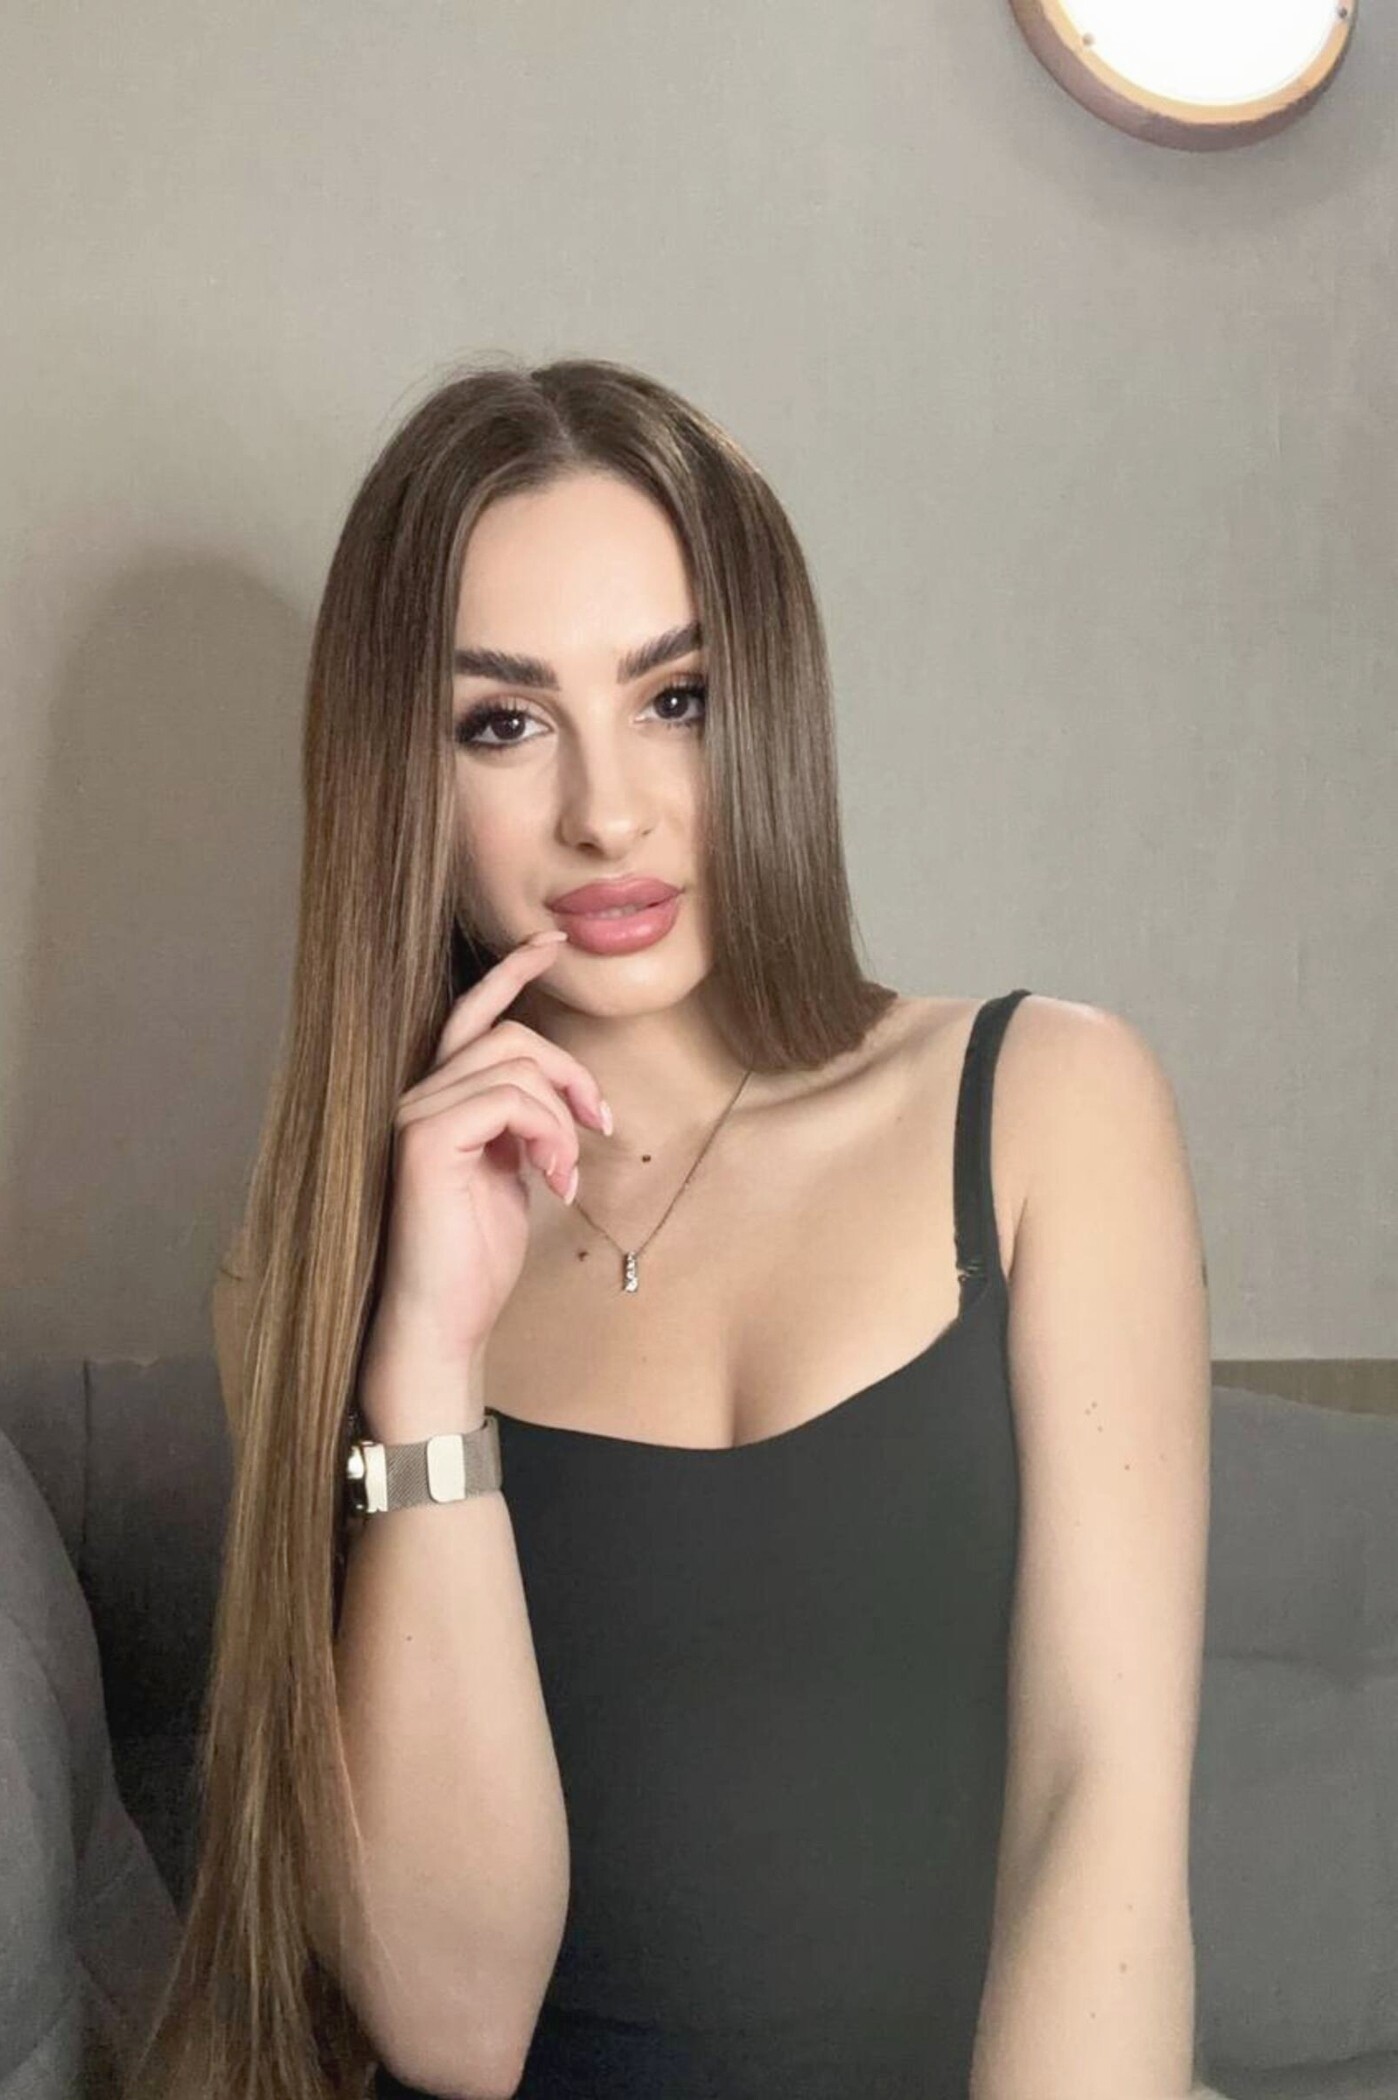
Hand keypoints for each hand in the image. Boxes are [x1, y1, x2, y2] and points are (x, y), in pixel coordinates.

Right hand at [369, 931, 610, 1366]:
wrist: (443, 1321)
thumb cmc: (476, 1258)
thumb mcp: (512, 1175)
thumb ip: (523, 1125)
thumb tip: (557, 1097)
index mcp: (437, 1100)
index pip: (470, 1014)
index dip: (511, 972)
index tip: (553, 942)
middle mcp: (417, 1096)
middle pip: (511, 1036)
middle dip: (572, 1072)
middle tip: (600, 1125)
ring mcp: (415, 1114)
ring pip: (517, 1065)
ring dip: (563, 1117)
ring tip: (566, 1174)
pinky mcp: (425, 1139)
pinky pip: (510, 1099)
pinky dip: (548, 1135)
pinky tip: (553, 1182)